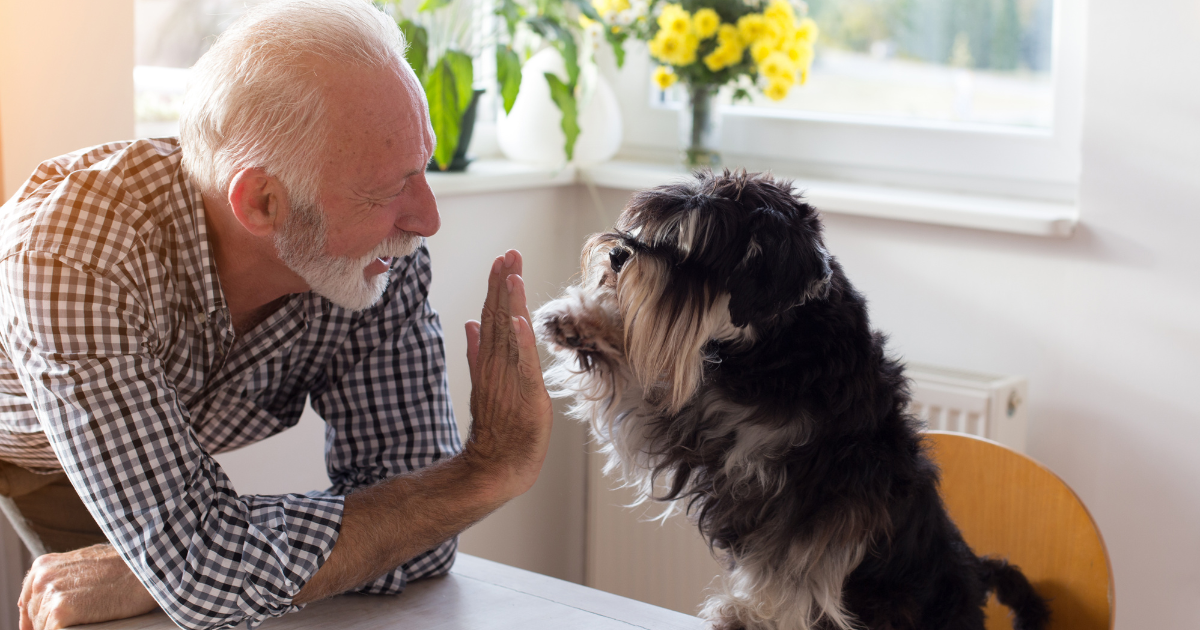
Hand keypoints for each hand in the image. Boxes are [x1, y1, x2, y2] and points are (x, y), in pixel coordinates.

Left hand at [19, 543, 157, 629]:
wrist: (149, 565)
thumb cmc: (128, 564)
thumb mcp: (88, 561)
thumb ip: (65, 577)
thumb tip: (58, 598)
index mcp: (45, 565)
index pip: (27, 602)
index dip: (35, 618)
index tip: (45, 626)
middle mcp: (42, 578)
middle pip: (35, 616)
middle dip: (51, 623)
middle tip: (77, 622)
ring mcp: (51, 595)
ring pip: (44, 626)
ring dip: (62, 627)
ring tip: (87, 622)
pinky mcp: (62, 612)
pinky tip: (86, 626)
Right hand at [464, 250, 553, 500]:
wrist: (498, 462)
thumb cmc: (498, 425)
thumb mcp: (485, 382)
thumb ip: (477, 352)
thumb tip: (470, 323)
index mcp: (490, 358)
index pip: (493, 314)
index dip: (498, 286)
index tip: (503, 259)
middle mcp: (497, 362)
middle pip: (499, 316)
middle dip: (504, 283)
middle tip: (509, 254)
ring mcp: (508, 376)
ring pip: (509, 333)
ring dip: (511, 303)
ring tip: (512, 275)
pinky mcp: (524, 392)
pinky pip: (522, 363)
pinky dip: (521, 341)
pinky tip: (520, 320)